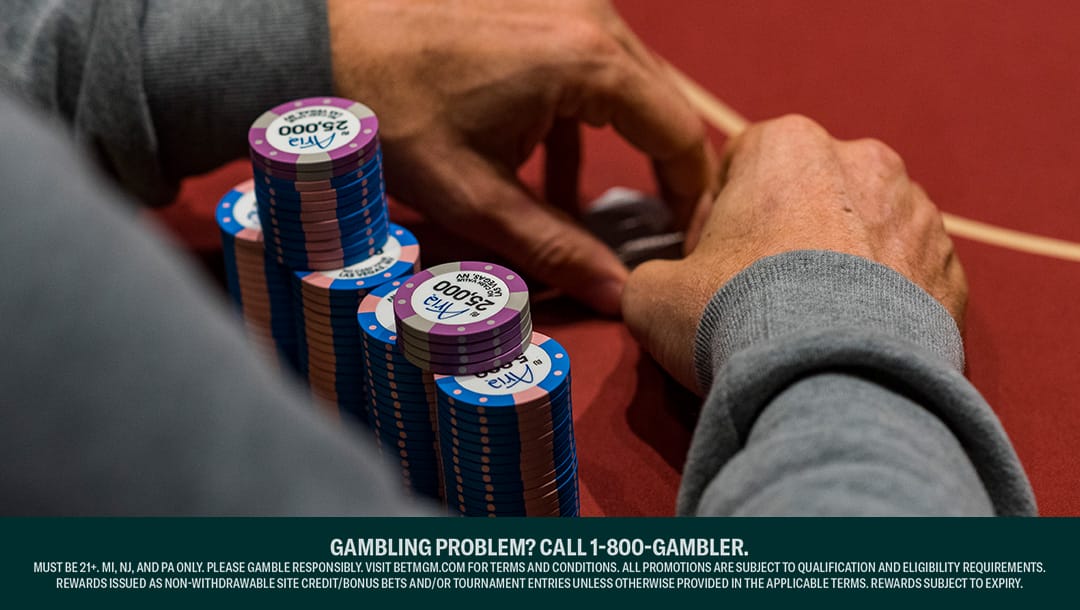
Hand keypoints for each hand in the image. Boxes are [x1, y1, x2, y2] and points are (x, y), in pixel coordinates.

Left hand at [327, 0, 715, 313]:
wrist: (319, 44)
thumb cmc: (389, 114)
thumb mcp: (476, 198)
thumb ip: (556, 248)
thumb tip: (619, 295)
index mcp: (586, 60)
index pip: (678, 134)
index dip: (691, 197)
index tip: (685, 242)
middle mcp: (588, 16)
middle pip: (660, 104)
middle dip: (662, 174)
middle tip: (654, 235)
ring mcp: (562, 1)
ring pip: (625, 85)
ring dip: (618, 148)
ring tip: (594, 213)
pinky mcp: (536, 2)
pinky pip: (585, 64)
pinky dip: (580, 117)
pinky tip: (547, 169)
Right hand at [622, 115, 966, 391]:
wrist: (834, 378)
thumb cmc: (734, 315)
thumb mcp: (651, 296)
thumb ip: (652, 277)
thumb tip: (661, 289)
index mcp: (787, 144)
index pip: (740, 165)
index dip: (716, 219)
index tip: (708, 267)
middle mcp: (863, 161)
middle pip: (807, 194)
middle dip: (784, 237)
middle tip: (759, 298)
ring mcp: (919, 213)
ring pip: (862, 232)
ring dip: (837, 267)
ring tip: (811, 326)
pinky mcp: (954, 270)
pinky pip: (905, 278)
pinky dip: (881, 303)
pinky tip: (852, 343)